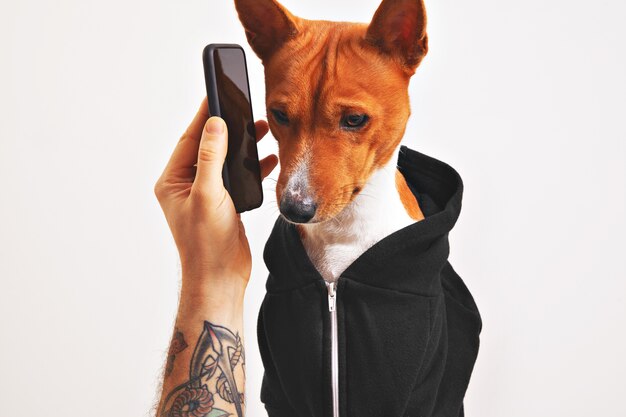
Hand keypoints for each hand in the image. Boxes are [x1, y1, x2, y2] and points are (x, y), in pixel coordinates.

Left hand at [154, 98, 277, 293]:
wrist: (221, 279)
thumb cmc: (207, 245)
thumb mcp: (207, 195)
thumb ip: (210, 158)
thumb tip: (214, 124)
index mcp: (173, 182)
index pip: (190, 140)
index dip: (204, 117)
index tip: (216, 93)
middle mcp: (187, 186)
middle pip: (208, 147)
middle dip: (228, 129)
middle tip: (244, 109)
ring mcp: (206, 195)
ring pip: (225, 162)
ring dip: (242, 147)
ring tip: (260, 130)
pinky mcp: (224, 205)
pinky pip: (237, 178)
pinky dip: (252, 168)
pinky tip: (268, 160)